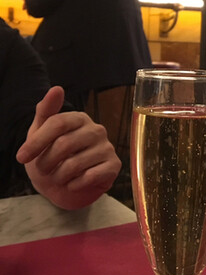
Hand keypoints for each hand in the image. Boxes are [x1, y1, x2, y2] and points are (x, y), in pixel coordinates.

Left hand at [16, 86, 121, 209]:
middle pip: (64, 145)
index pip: (57, 123)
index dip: (37, 142)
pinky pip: (89, 177)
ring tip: (58, 177)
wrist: (67, 186)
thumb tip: (57, 88)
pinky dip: (74, 184)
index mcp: (79, 118)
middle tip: (42, 170)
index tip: (21, 157)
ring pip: (74, 164)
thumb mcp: (41, 133)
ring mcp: (107, 147)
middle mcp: (97, 130)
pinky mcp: (114, 166)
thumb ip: (46, 111)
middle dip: (46, 162)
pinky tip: (73, 183)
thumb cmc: (53, 157)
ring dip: (58, 176)